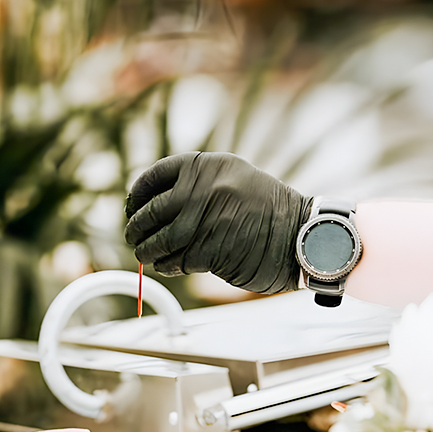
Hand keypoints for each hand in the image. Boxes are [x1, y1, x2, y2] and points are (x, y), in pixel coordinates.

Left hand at [125, 152, 309, 294]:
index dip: (138, 195)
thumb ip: (198, 184)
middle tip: (134, 235)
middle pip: (151, 210)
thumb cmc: (267, 211)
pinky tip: (169, 265)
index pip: (155, 176)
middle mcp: (203, 188)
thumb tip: (154, 203)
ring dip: (147, 251)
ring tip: (145, 254)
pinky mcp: (209, 250)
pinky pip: (176, 260)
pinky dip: (167, 266)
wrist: (299, 236)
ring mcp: (206, 220)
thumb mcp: (233, 179)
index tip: (133, 207)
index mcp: (207, 166)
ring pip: (159, 240)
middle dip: (137, 227)